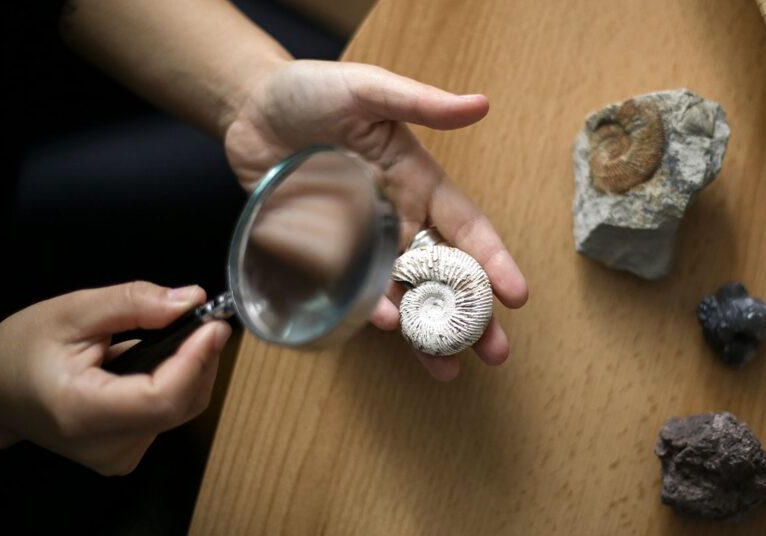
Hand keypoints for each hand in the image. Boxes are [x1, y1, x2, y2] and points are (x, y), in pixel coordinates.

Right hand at [0, 282, 229, 474]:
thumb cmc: (23, 348)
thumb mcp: (72, 311)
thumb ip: (133, 304)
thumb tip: (191, 300)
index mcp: (83, 412)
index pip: (161, 398)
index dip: (195, 360)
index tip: (214, 324)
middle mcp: (106, 447)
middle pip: (180, 404)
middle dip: (201, 358)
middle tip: (206, 319)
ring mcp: (119, 457)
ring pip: (182, 409)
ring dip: (191, 369)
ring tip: (178, 335)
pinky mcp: (127, 454)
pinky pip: (170, 415)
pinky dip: (176, 383)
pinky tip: (158, 361)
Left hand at [223, 60, 528, 379]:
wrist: (248, 110)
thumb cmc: (311, 91)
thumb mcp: (368, 89)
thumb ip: (420, 103)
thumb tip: (480, 104)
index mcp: (418, 183)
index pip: (466, 227)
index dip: (493, 260)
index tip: (517, 295)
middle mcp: (398, 220)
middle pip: (444, 276)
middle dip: (471, 315)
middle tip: (496, 352)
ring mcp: (362, 244)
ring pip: (403, 297)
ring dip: (426, 333)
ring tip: (448, 368)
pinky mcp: (324, 257)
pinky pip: (351, 293)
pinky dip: (368, 315)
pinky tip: (385, 329)